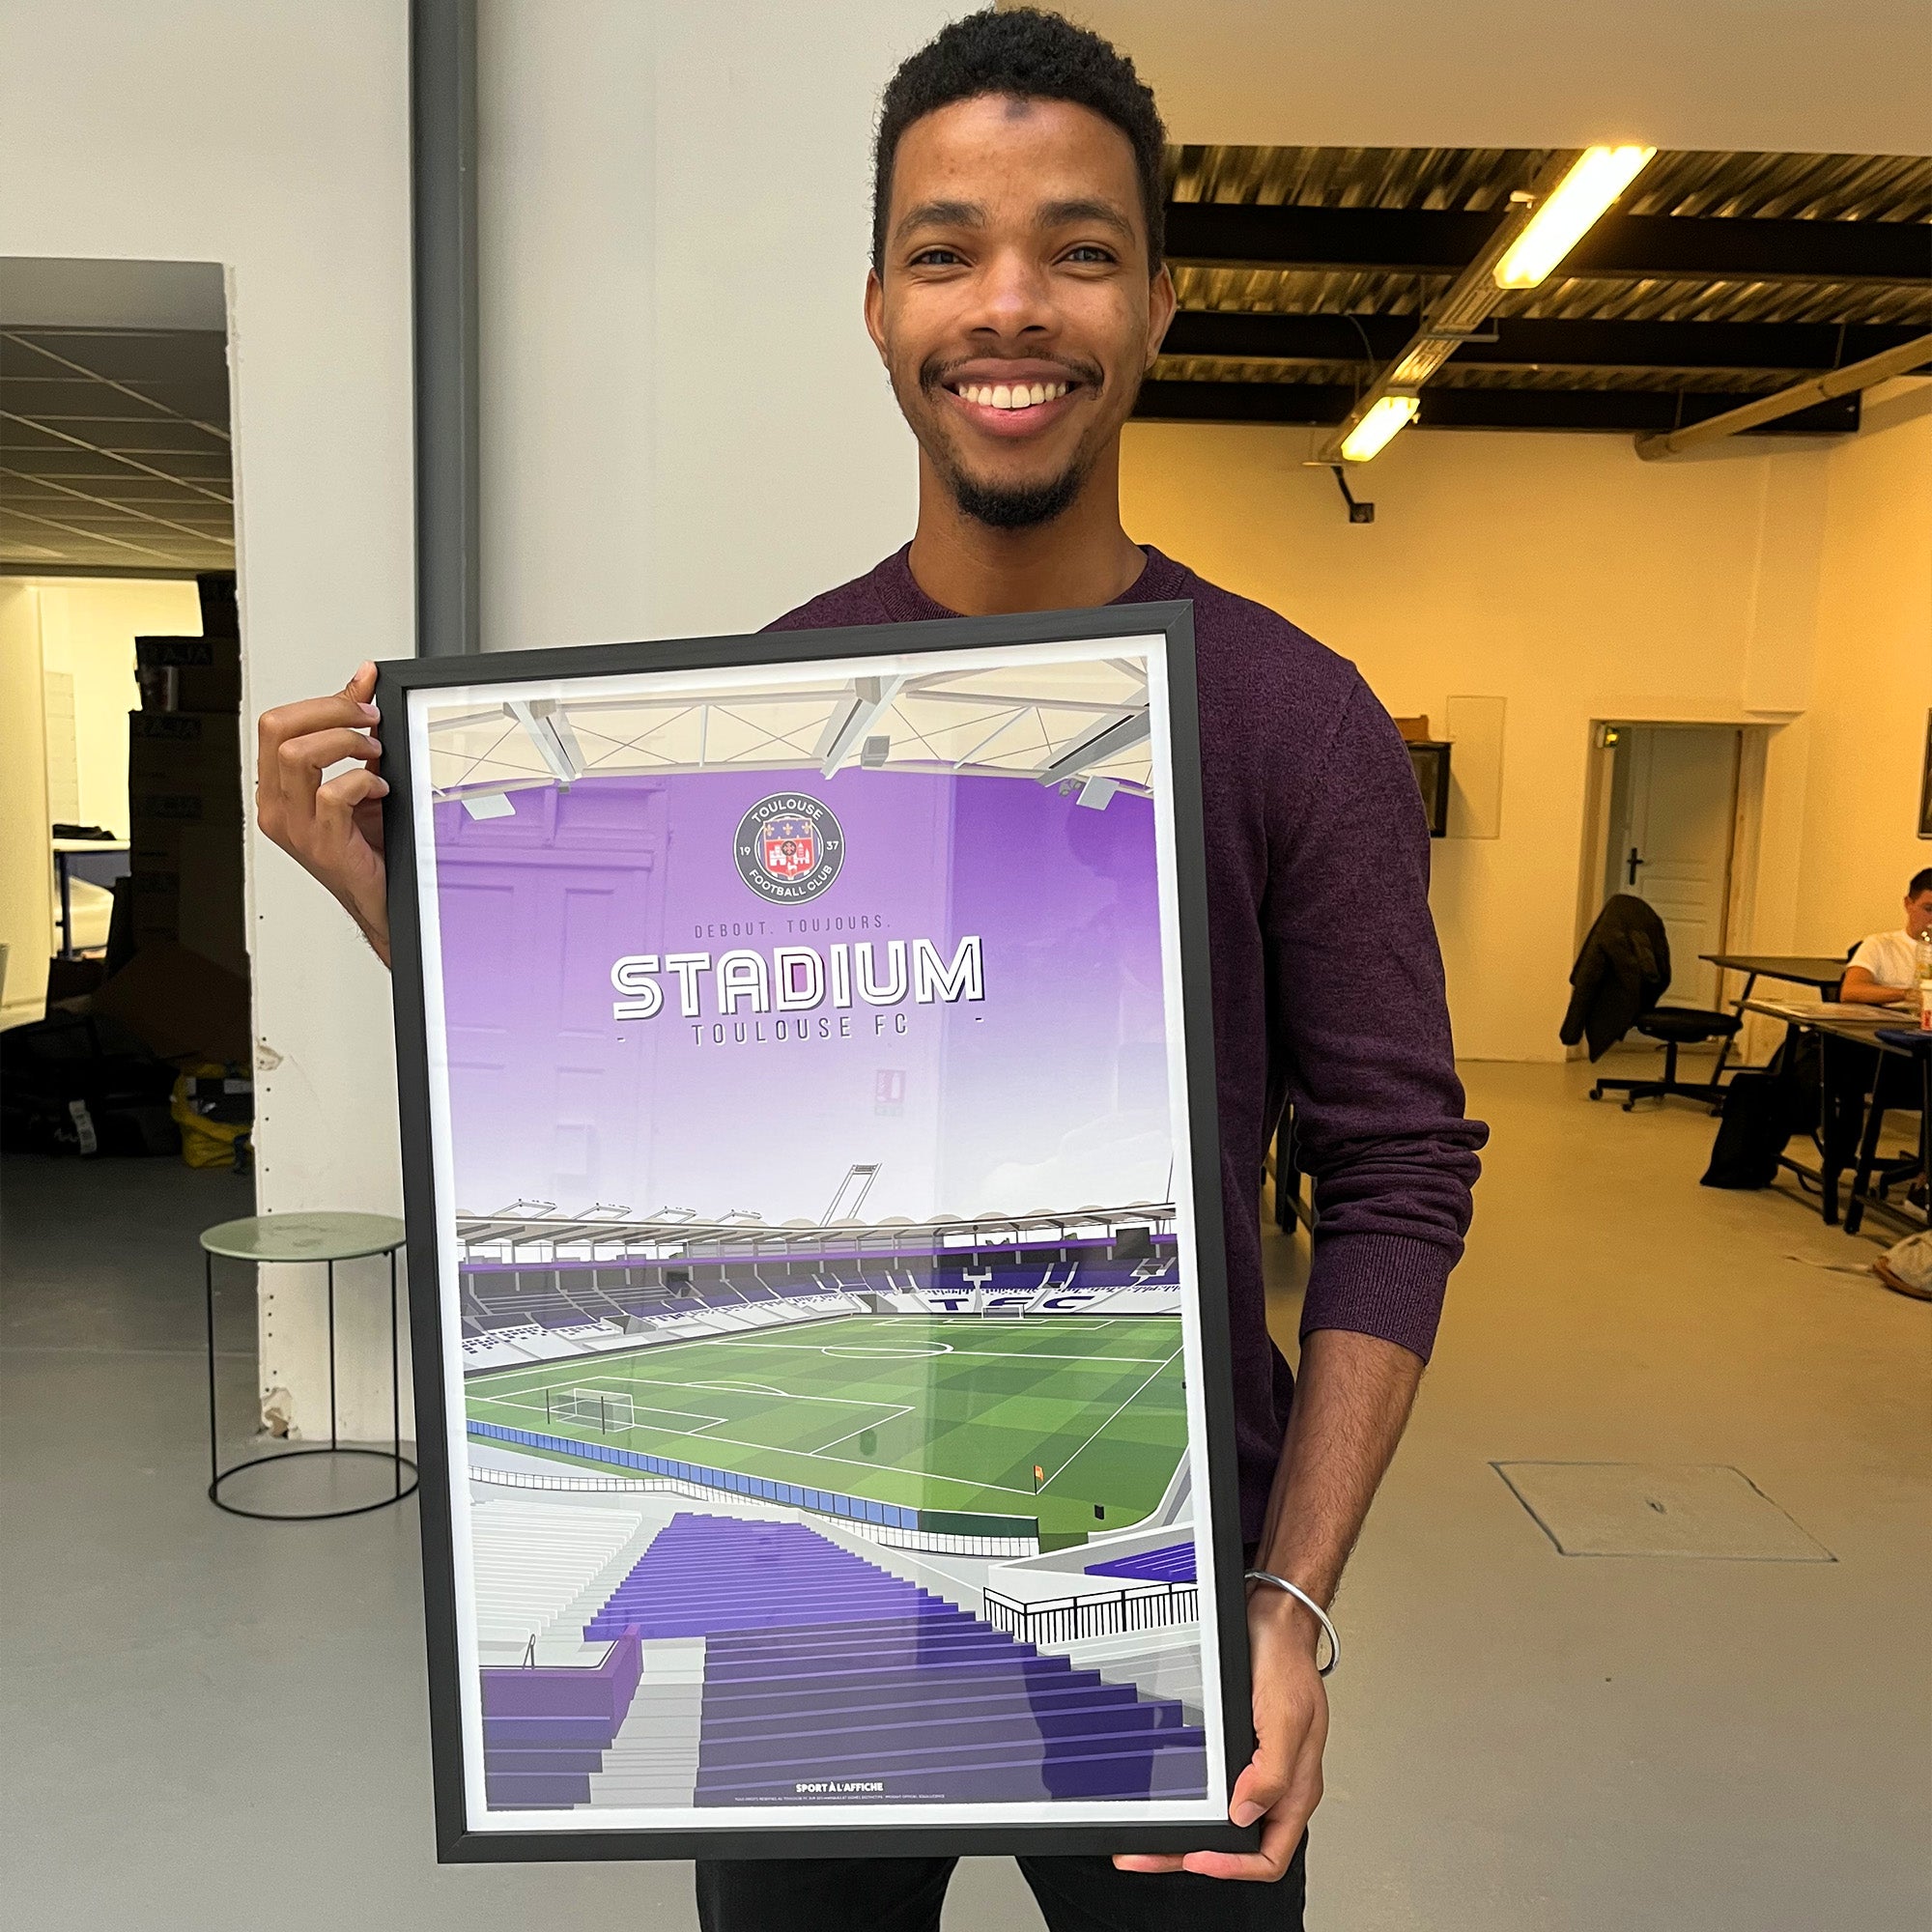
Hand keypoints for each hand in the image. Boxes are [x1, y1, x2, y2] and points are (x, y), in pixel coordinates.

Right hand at [256, 662, 391, 964]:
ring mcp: (295, 826)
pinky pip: (333, 794)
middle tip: (368, 719)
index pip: (276, 723)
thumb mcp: (360, 776)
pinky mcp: (322, 843)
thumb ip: (357, 730)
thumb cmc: (366, 844)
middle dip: (331, 711)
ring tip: (373, 753)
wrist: (380, 897)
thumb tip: (363, 681)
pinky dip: (363, 782)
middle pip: (278, 728)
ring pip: (297, 754)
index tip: (362, 700)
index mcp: (278, 787)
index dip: (322, 701)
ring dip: (344, 742)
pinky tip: (380, 790)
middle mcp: (278, 805)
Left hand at [1113, 1583, 1327, 1881]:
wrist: (1270, 1616)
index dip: (1234, 1867)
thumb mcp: (1285, 1716)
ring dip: (1182, 1829)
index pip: (1269, 1854)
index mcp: (1293, 1787)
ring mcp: (1251, 1765)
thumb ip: (1272, 1770)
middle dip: (1188, 1853)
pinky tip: (1164, 1798)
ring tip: (1144, 1837)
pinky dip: (1185, 1798)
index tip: (1197, 1859)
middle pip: (1233, 1842)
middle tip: (1147, 1853)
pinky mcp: (1232, 1746)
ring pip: (1216, 1817)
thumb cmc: (1286, 1661)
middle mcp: (1272, 1781)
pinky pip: (1209, 1784)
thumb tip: (1246, 1813)